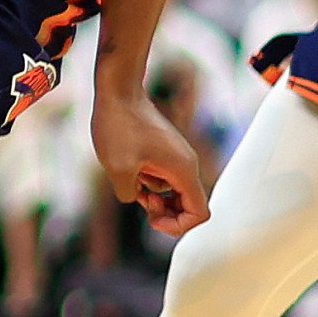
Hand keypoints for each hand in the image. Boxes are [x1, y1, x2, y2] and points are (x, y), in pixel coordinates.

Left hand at [91, 87, 211, 235]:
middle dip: (165, 212)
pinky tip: (128, 169)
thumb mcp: (118, 169)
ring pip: (172, 191)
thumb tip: (137, 197)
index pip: (200, 213)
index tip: (152, 219)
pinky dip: (148, 181)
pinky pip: (163, 177)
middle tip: (141, 201)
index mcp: (183, 170)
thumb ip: (130, 195)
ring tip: (129, 178)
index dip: (178, 225)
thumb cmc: (119, 127)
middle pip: (189, 204)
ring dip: (153, 195)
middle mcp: (186, 164)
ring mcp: (177, 156)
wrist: (118, 91)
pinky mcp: (165, 150)